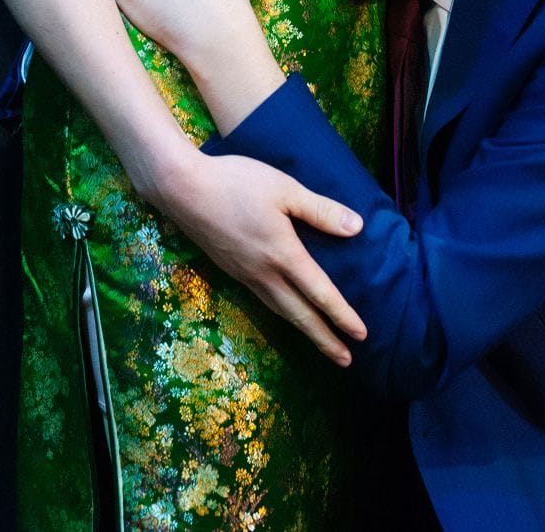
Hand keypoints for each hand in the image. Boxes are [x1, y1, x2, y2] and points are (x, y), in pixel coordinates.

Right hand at [158, 149, 367, 365]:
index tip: (361, 334)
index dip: (342, 315)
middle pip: (300, 314)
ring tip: (321, 343)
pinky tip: (285, 310)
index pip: (320, 293)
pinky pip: (264, 301)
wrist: (183, 189)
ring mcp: (245, 274)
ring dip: (304, 330)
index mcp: (283, 254)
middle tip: (346, 360)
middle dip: (325, 339)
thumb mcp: (285, 189)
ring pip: (280, 311)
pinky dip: (283, 314)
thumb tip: (357, 228)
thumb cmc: (237, 183)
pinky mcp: (232, 269)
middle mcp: (265, 273)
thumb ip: (320, 210)